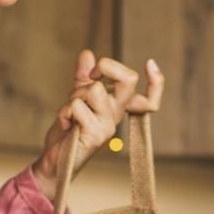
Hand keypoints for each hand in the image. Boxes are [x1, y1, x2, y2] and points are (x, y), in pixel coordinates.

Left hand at [31, 50, 164, 200]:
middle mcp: (117, 116)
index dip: (157, 82)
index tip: (150, 63)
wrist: (55, 160)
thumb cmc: (68, 131)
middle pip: (129, 80)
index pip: (149, 99)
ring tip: (70, 111)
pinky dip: (65, 111)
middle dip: (108, 65)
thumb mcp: (76, 98)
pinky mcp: (95, 135)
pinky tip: (65, 124)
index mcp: (118, 107)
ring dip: (75, 94)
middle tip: (92, 74)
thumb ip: (83, 76)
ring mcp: (108, 126)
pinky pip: (77, 107)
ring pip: (95, 89)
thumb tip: (88, 54)